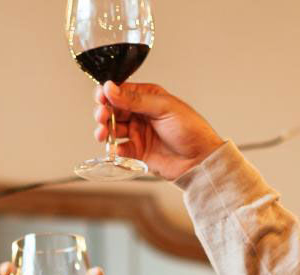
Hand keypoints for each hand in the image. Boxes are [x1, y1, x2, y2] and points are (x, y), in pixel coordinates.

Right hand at [94, 81, 224, 179]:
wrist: (200, 159)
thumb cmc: (190, 129)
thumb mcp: (163, 108)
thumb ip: (135, 99)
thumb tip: (111, 88)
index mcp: (148, 98)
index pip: (121, 92)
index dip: (108, 94)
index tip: (99, 98)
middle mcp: (141, 114)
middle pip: (113, 110)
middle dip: (103, 113)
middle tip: (101, 116)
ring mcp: (138, 133)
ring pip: (113, 129)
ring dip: (104, 130)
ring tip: (103, 134)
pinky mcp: (137, 152)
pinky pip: (120, 149)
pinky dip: (114, 149)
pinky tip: (115, 149)